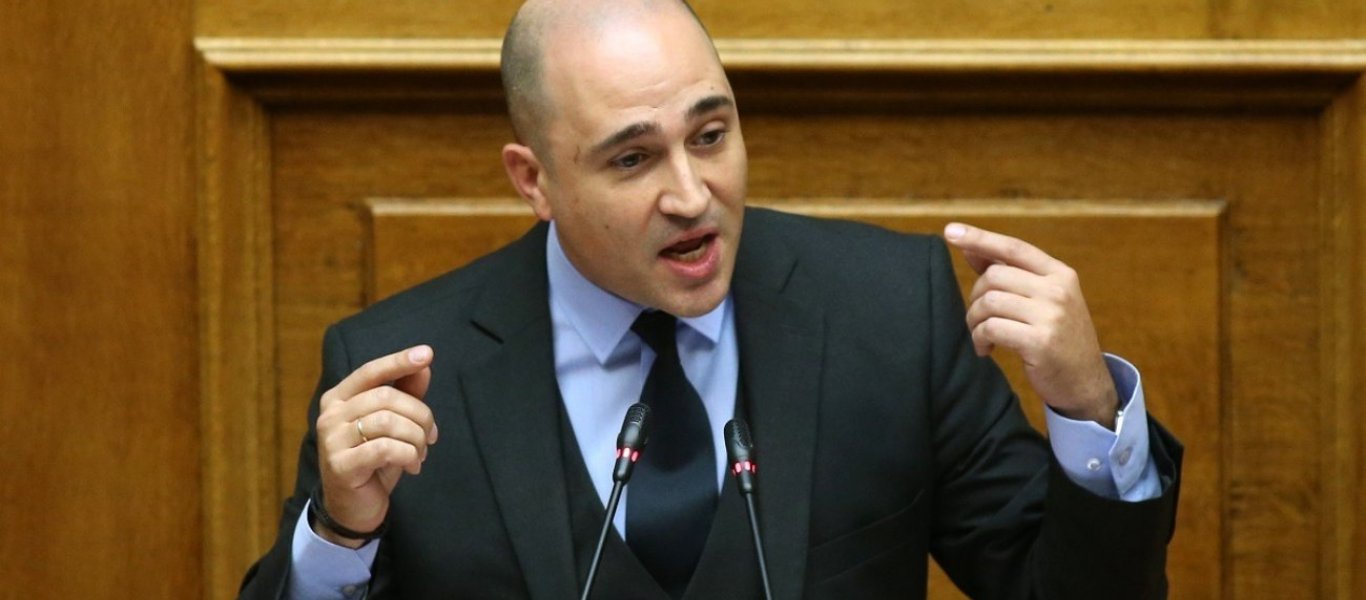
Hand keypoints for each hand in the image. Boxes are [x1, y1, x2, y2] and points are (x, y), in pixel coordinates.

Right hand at [313, 345, 438, 547]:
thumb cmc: (374, 462)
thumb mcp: (393, 425)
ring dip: (416, 437)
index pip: (371, 372)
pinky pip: (385, 448)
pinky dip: (408, 455)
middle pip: (386, 397)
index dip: (399, 361)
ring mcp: (331, 440)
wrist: (353, 509)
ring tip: (421, 453)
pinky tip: (413, 465)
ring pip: (388, 421)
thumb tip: (424, 365)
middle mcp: (330, 415)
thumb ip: (405, 394)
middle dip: (419, 414)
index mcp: (339, 398)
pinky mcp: (340, 465)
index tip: (427, 353)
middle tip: (431, 436)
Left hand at [943, 223, 1118, 428]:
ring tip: (981, 335)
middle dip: (975, 297)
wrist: (1086, 384)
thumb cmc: (1058, 339)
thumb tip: (971, 249)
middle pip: (994, 276)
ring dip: (974, 320)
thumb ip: (1012, 275)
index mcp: (1060, 274)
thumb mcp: (1044, 301)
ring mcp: (1051, 315)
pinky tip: (986, 349)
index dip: (980, 238)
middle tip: (978, 318)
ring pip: (989, 301)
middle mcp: (1058, 290)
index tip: (950, 231)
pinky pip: (991, 328)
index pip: (1014, 248)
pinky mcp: (1040, 342)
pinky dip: (980, 339)